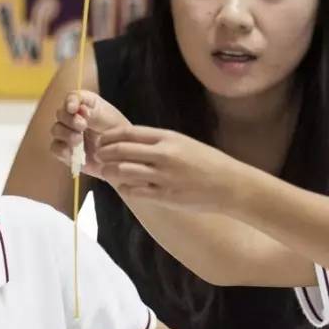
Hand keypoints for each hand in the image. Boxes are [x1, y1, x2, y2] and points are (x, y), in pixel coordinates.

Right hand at [49, 90, 130, 179]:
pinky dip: (62, 150)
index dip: (71, 101)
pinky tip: (72, 152)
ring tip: (79, 140)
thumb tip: (80, 110)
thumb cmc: (118, 133)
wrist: (122, 156)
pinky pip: (55, 148)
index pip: (73, 97)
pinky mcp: (66, 151)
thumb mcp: (110, 121)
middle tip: (82, 126)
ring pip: (56, 129)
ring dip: (65, 133)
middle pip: (61, 113)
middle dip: (69, 119)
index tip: (74, 108)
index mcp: (86, 104)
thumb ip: (94, 114)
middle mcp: (74, 117)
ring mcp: (68, 134)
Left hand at [95, 125, 243, 211]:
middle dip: (104, 153)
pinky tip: (125, 187)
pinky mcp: (165, 196)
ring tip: (107, 172)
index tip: (102, 140)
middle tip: (98, 156)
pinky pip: (135, 191)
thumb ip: (158, 142)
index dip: (109, 137)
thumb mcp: (183, 143)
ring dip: (110, 172)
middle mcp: (164, 154)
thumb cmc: (207, 163)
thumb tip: (131, 143)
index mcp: (168, 138)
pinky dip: (125, 188)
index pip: (128, 132)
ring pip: (123, 171)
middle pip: (121, 150)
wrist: (230, 185)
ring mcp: (164, 176)